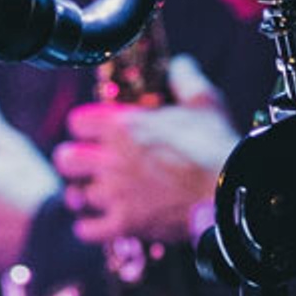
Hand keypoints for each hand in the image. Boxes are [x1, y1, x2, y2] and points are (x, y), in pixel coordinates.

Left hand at [53, 55, 235, 245]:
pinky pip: (89, 230)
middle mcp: (111, 159)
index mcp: (123, 126)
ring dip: (83, 195)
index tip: (94, 131)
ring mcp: (116, 193)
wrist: (229, 191)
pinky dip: (90, 227)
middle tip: (86, 163)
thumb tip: (179, 65)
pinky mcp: (125, 223)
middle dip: (73, 160)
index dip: (84, 125)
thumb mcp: (204, 101)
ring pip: (76, 196)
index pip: (77, 121)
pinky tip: (98, 222)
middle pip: (65, 159)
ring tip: (93, 194)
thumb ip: (186, 78)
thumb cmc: (216, 146)